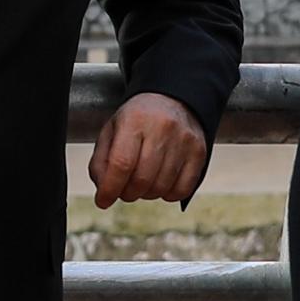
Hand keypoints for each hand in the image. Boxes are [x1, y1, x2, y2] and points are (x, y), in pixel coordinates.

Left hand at [88, 90, 209, 209]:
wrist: (172, 99)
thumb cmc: (137, 120)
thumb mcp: (111, 131)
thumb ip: (100, 162)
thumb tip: (104, 192)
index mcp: (135, 119)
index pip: (121, 163)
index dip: (110, 188)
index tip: (103, 201)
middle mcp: (162, 128)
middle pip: (142, 179)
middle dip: (127, 193)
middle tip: (124, 189)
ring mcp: (184, 140)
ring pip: (161, 187)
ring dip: (146, 194)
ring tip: (142, 182)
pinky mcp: (199, 152)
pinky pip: (182, 189)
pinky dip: (167, 194)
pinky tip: (160, 182)